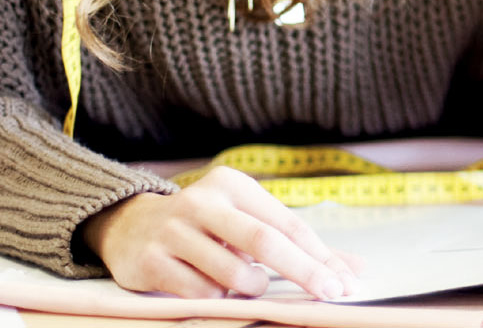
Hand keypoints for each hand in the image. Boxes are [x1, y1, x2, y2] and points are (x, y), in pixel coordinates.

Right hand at [80, 166, 363, 298]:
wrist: (128, 226)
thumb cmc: (207, 226)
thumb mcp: (247, 220)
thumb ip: (297, 244)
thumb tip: (354, 270)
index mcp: (232, 185)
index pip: (286, 223)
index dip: (319, 256)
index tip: (344, 282)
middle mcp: (203, 202)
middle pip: (264, 242)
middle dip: (303, 271)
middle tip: (330, 294)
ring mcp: (174, 231)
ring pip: (233, 275)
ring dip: (250, 288)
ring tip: (245, 282)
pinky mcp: (151, 262)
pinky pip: (201, 294)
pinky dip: (217, 298)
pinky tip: (211, 286)